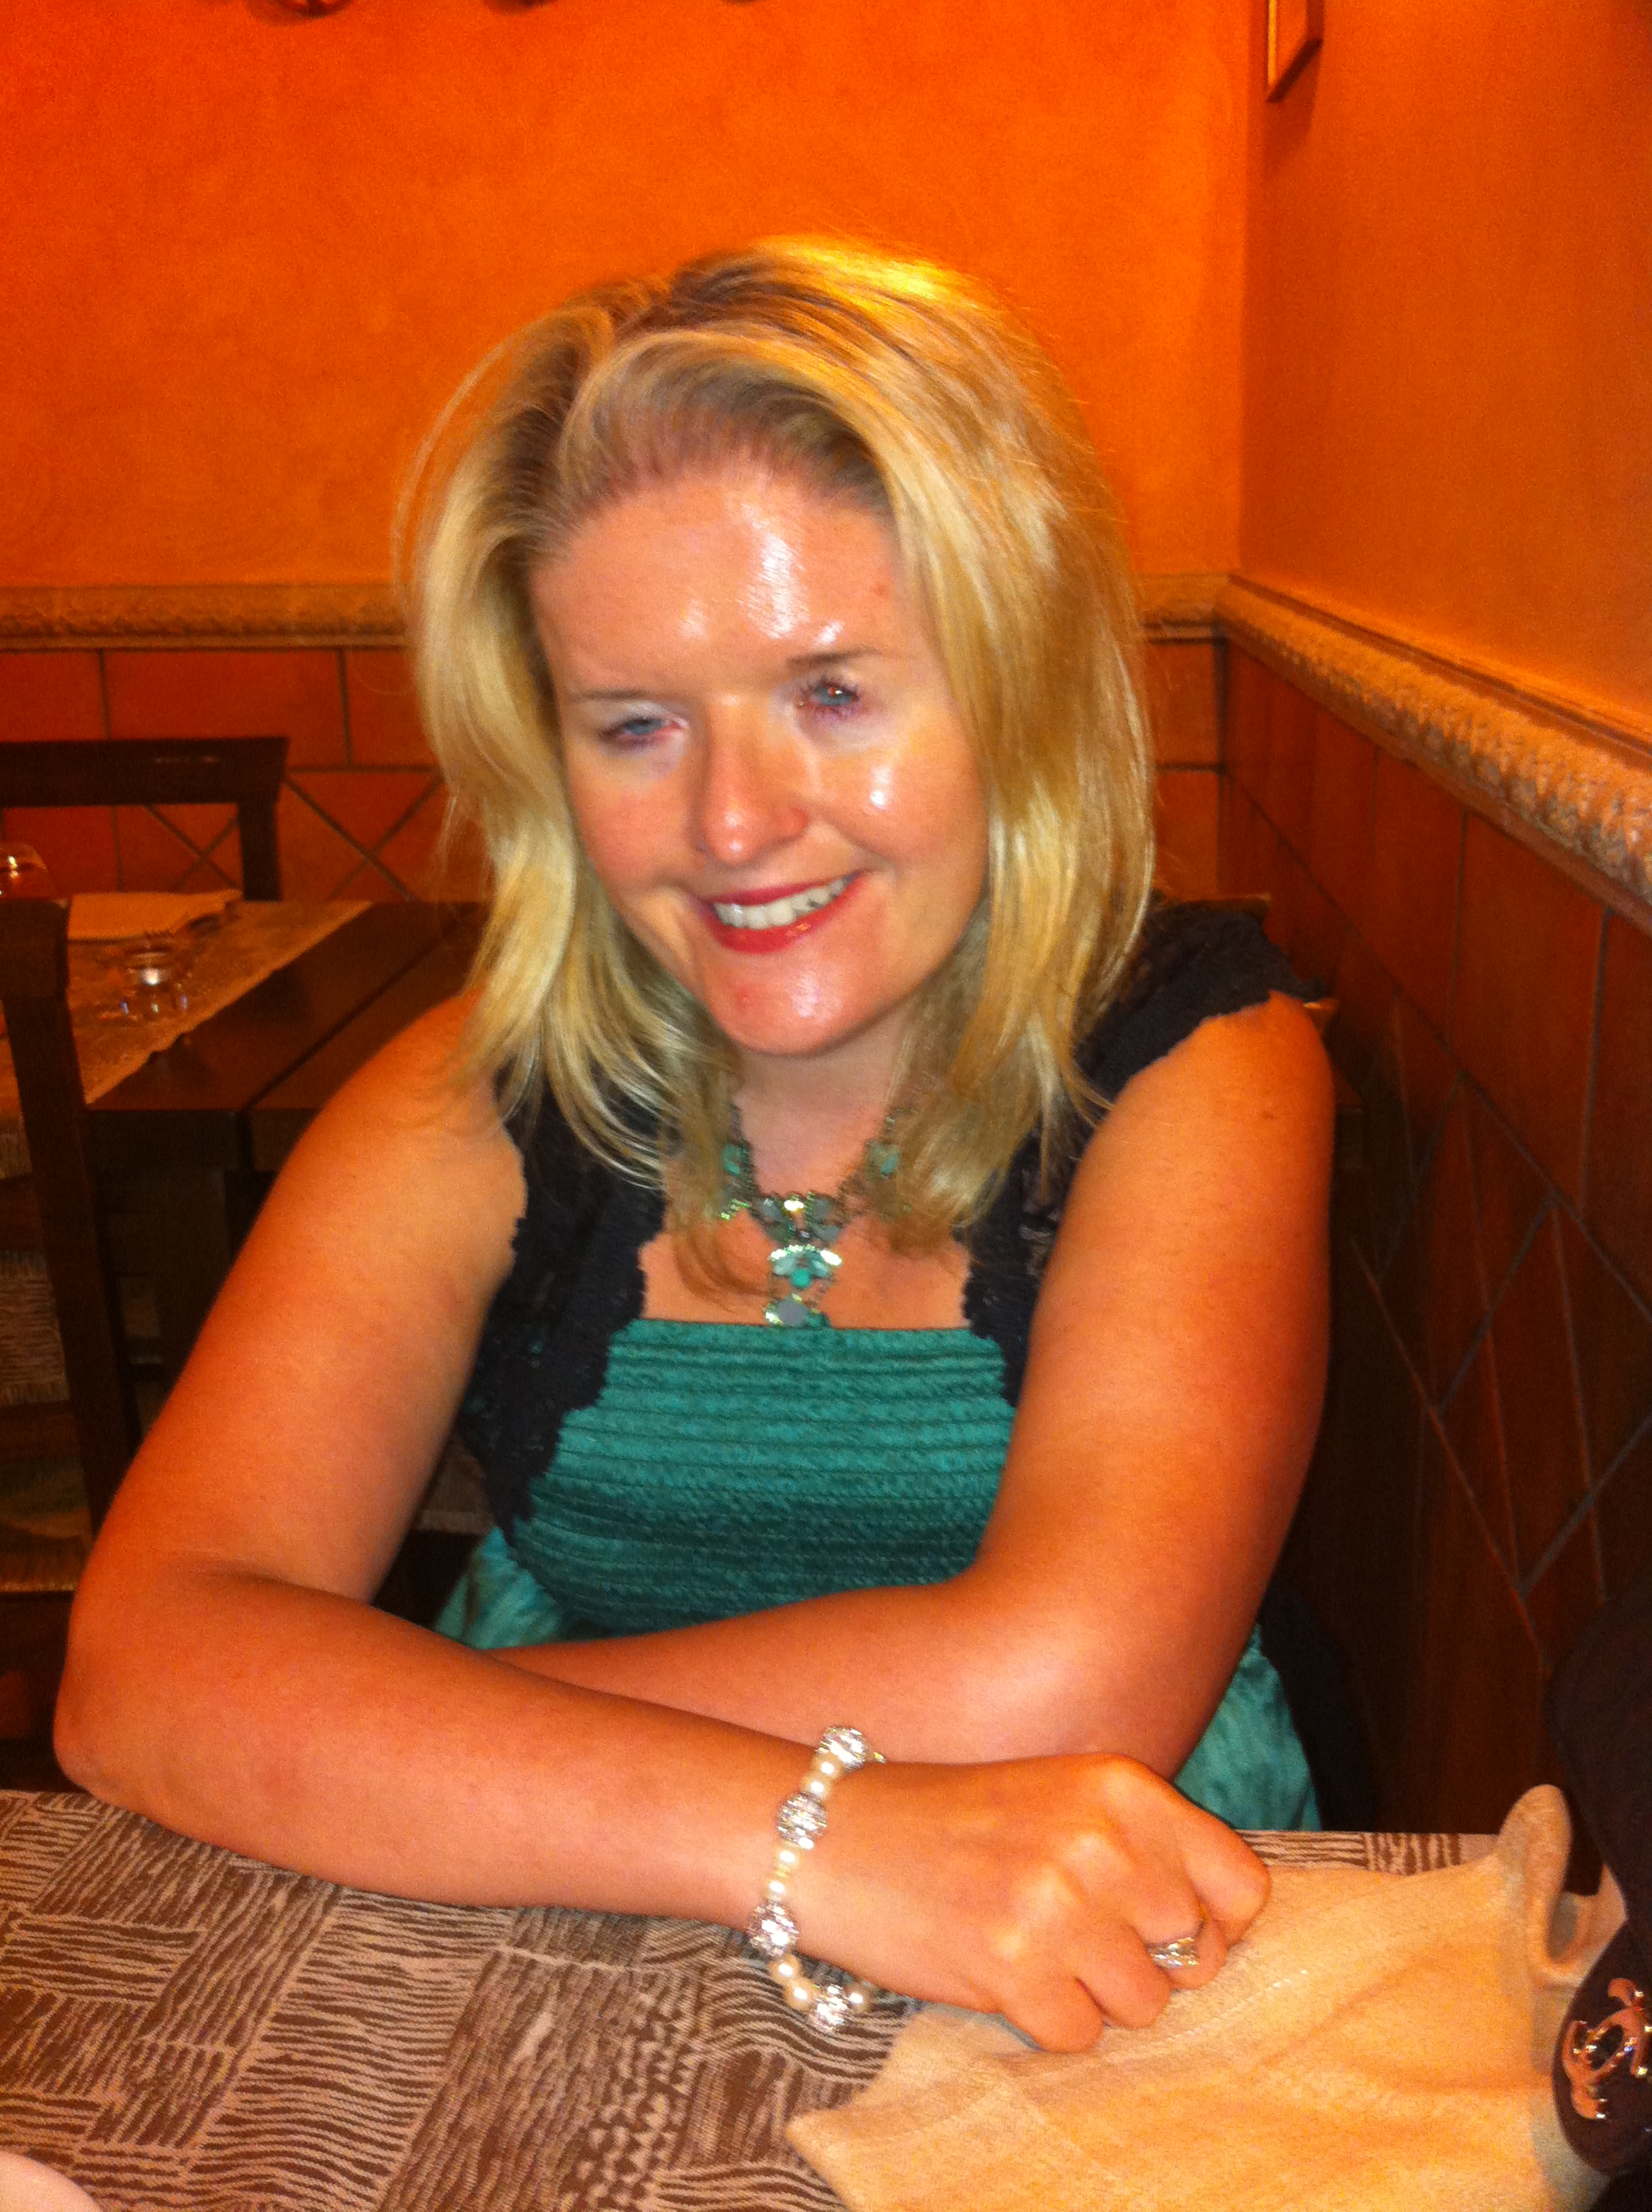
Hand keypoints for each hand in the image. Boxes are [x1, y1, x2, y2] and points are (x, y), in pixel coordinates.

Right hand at [795, 1752, 1269, 2051]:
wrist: (831, 1834)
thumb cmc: (955, 1821)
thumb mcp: (1061, 1797)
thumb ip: (1145, 1848)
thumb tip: (1221, 1934)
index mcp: (1120, 1787)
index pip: (1242, 1886)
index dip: (1214, 1923)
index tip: (1166, 1926)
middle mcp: (1099, 1839)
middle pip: (1195, 1955)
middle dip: (1146, 1963)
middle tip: (1077, 1937)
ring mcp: (1056, 1904)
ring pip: (1143, 2006)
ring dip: (1094, 1995)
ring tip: (1033, 1949)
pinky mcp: (1012, 1967)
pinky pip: (1078, 2037)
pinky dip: (1043, 2021)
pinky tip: (999, 1973)